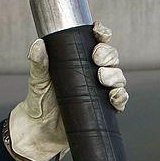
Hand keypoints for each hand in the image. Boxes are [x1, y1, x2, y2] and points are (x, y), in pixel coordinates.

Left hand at [6, 22, 127, 160]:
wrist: (40, 129)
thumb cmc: (40, 99)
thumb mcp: (38, 79)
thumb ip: (38, 62)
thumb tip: (38, 44)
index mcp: (80, 60)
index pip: (96, 42)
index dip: (101, 34)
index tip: (97, 31)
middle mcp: (93, 73)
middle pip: (111, 57)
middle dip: (108, 54)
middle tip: (96, 57)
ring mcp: (100, 91)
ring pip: (118, 76)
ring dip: (114, 74)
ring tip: (101, 77)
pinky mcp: (105, 109)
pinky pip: (120, 100)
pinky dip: (121, 96)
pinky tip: (114, 95)